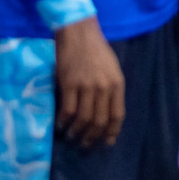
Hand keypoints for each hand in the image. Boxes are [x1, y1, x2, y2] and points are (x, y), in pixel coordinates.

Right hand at [54, 17, 124, 146]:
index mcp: (118, 84)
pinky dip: (63, 122)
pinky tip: (60, 125)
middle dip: (92, 138)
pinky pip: (67, 110)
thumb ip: (111, 90)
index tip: (106, 143)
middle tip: (84, 146)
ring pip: (83, 119)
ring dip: (76, 133)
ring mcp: (87, 86)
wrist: (79, 34)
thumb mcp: (112, 69)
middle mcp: (104, 87)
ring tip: (71, 137)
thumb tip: (107, 113)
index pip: (117, 115)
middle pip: (99, 121)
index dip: (111, 132)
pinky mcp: (69, 84)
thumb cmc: (97, 51)